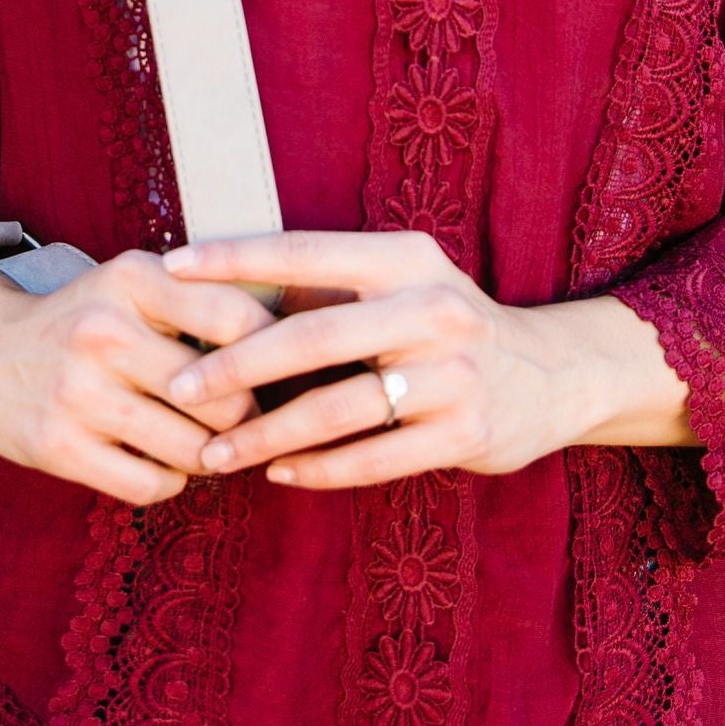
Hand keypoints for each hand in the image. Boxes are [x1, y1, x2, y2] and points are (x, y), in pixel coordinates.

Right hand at [0, 211, 273, 506]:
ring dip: (209, 456)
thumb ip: (204, 299)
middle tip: (244, 421)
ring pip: (193, 449)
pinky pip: (151, 485)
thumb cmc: (83, 319)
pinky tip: (160, 463)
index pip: (238, 320)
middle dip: (245, 417)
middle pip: (225, 397)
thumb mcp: (133, 284)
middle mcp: (103, 331)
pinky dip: (169, 482)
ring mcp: (77, 392)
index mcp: (132, 279)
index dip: (275, 354)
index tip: (281, 370)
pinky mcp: (57, 446)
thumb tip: (299, 339)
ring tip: (204, 444)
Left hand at [158, 230, 690, 488]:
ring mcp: (455, 375)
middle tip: (182, 386)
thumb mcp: (401, 283)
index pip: (305, 251)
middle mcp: (433, 309)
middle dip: (238, 365)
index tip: (171, 267)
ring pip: (339, 409)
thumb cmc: (443, 325)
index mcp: (405, 260)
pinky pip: (374, 459)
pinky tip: (279, 474)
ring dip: (269, 435)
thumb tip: (224, 292)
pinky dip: (320, 469)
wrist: (552, 374)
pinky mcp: (466, 434)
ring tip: (217, 453)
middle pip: (314, 337)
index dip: (236, 258)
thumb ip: (329, 288)